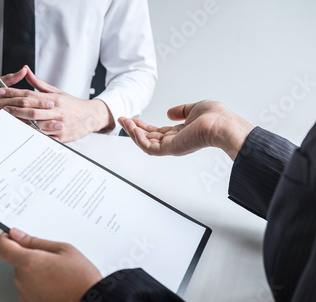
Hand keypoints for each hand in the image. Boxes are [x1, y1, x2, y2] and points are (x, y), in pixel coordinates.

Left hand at [0, 66, 114, 141]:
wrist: (91, 116)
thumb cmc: (71, 104)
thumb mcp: (56, 92)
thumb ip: (39, 84)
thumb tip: (25, 70)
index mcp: (54, 99)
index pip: (30, 94)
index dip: (14, 92)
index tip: (1, 91)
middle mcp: (56, 111)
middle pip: (32, 110)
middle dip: (15, 108)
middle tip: (2, 107)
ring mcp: (59, 124)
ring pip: (37, 125)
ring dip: (22, 123)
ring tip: (8, 121)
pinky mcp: (62, 136)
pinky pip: (45, 137)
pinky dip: (34, 136)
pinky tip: (24, 135)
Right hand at [0, 67, 54, 132]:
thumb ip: (9, 79)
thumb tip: (24, 70)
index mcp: (1, 98)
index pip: (23, 97)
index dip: (38, 99)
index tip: (51, 101)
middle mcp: (2, 110)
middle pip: (26, 112)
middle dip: (43, 114)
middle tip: (57, 116)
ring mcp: (2, 122)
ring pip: (24, 125)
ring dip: (40, 127)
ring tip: (54, 129)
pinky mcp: (1, 130)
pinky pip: (18, 134)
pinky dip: (30, 136)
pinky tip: (41, 138)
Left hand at [0, 228, 101, 301]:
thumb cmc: (81, 277)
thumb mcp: (63, 249)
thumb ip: (35, 241)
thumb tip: (17, 235)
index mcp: (29, 262)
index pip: (1, 247)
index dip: (5, 239)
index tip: (12, 238)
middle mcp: (23, 280)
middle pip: (16, 262)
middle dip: (29, 258)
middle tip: (51, 260)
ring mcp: (25, 296)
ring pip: (23, 277)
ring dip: (34, 273)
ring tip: (57, 276)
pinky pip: (28, 291)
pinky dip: (37, 287)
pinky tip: (54, 287)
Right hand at [118, 100, 253, 159]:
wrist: (222, 125)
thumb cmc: (215, 117)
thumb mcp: (194, 108)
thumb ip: (181, 110)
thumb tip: (169, 112)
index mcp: (180, 133)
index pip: (156, 131)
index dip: (143, 125)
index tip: (132, 118)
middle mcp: (174, 141)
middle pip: (148, 138)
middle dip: (133, 129)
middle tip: (122, 120)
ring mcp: (172, 147)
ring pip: (145, 143)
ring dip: (133, 133)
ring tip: (125, 122)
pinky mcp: (170, 149)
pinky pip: (149, 148)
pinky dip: (140, 139)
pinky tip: (134, 129)